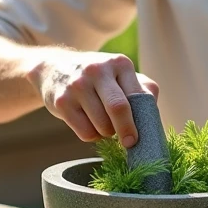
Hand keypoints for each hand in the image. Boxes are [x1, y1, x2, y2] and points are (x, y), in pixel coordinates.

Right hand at [29, 50, 158, 146]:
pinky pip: (85, 132)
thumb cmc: (98, 77)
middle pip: (118, 108)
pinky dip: (91, 135)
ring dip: (107, 133)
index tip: (143, 136)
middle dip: (126, 131)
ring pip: (101, 125)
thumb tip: (153, 117)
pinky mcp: (61, 101)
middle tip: (129, 143)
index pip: (137, 96)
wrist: (54, 67)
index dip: (142, 120)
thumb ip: (142, 90)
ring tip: (104, 123)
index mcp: (119, 63)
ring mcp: (78, 85)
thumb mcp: (120, 73)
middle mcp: (98, 70)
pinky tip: (89, 123)